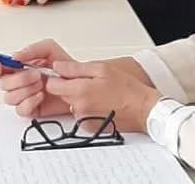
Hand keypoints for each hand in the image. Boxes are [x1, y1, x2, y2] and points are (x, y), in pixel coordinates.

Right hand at [0, 39, 73, 117]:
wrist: (79, 83)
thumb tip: (15, 57)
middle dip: (19, 79)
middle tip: (37, 75)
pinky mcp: (31, 109)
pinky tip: (41, 96)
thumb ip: (32, 49)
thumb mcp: (49, 49)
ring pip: (9, 98)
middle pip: (3, 84)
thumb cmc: (64, 67)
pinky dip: (30, 102)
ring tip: (41, 85)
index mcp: (19, 67)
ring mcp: (23, 96)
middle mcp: (18, 82)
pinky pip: (20, 110)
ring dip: (25, 90)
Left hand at [45, 60, 161, 132]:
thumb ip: (75, 68)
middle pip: (61, 95)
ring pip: (71, 105)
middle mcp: (79, 107)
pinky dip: (86, 109)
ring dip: (79, 98)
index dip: (56, 78)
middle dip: (69, 87)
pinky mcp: (89, 127)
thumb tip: (57, 67)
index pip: (51, 85)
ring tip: (97, 93)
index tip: (63, 75)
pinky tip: (100, 104)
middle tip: (88, 82)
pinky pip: (80, 115)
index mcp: (80, 91)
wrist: (143, 109)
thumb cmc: (127, 89)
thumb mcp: (101, 69)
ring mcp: (83, 119)